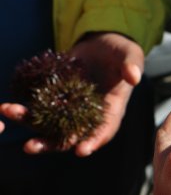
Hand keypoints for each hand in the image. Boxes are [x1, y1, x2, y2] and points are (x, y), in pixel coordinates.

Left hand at [0, 32, 143, 155]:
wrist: (101, 44)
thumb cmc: (120, 52)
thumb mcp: (130, 55)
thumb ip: (131, 65)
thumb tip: (134, 76)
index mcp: (111, 110)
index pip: (104, 131)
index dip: (93, 142)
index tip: (81, 150)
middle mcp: (88, 114)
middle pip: (70, 135)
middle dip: (50, 143)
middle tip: (30, 146)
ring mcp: (69, 106)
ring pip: (48, 123)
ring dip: (28, 123)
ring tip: (10, 112)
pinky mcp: (55, 95)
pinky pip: (38, 105)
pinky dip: (23, 106)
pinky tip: (7, 102)